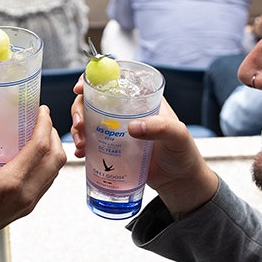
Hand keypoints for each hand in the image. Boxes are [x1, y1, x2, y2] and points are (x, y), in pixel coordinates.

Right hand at [0, 104, 65, 261]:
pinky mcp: (26, 208)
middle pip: (56, 159)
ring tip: (39, 135)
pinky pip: (45, 182)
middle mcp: (25, 194)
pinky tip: (30, 156)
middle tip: (42, 121)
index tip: (41, 110)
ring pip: (53, 172)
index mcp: (10, 182)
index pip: (40, 147)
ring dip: (52, 151)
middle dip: (53, 136)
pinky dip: (44, 165)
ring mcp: (28, 203)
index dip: (44, 125)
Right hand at [70, 80, 217, 217]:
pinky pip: (92, 141)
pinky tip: (82, 153)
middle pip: (94, 99)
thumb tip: (133, 127)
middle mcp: (126, 111)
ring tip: (81, 143)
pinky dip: (83, 146)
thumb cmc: (183, 153)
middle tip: (79, 123)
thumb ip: (160, 128)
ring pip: (89, 120)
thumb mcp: (177, 135)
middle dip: (79, 108)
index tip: (80, 88)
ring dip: (78, 128)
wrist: (178, 181)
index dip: (94, 79)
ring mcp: (118, 129)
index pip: (115, 80)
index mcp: (141, 99)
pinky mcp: (113, 148)